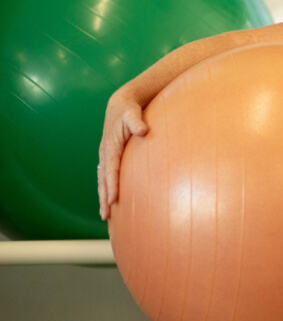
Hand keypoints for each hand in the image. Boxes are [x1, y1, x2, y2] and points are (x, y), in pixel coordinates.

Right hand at [98, 89, 148, 220]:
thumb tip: (143, 130)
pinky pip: (106, 176)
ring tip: (105, 215)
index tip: (113, 200)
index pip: (111, 169)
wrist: (121, 104)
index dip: (111, 185)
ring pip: (103, 180)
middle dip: (104, 197)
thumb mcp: (133, 113)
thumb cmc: (129, 110)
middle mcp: (105, 153)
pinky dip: (106, 189)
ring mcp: (106, 156)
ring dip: (103, 197)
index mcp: (111, 146)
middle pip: (103, 179)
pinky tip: (110, 201)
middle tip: (106, 216)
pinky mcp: (110, 157)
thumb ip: (137, 121)